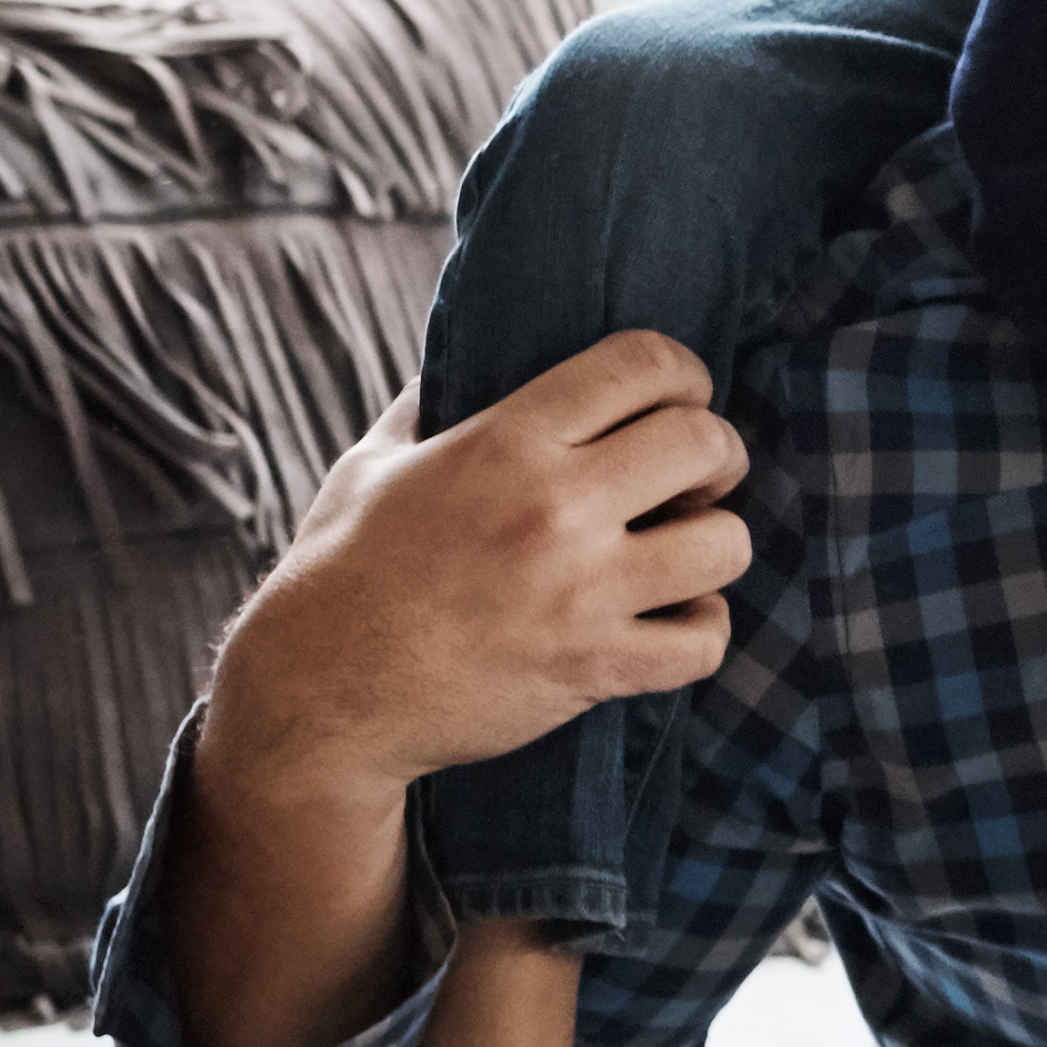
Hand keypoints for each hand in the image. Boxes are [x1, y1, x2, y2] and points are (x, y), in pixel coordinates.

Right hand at [204, 332, 753, 818]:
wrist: (323, 692)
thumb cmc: (344, 568)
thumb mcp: (377, 460)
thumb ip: (433, 401)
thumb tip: (466, 353)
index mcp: (507, 441)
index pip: (646, 364)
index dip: (683, 374)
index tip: (679, 398)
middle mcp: (555, 508)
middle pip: (704, 443)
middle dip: (715, 452)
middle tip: (692, 475)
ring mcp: (581, 593)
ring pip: (724, 545)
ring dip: (714, 543)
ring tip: (682, 549)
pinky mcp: (593, 668)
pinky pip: (703, 643)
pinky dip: (702, 630)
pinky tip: (674, 619)